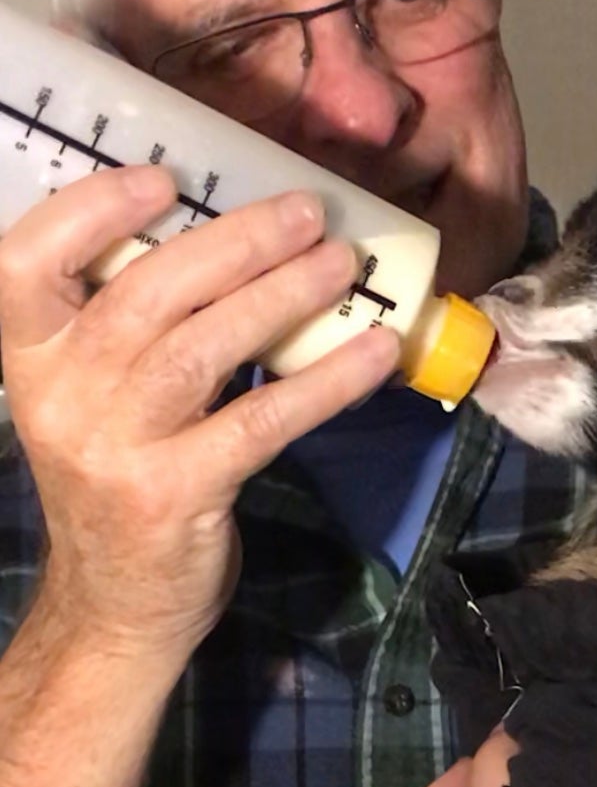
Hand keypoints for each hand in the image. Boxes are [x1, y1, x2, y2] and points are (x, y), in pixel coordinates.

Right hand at [0, 165, 397, 664]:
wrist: (114, 607)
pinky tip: (372, 352)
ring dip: (282, 295)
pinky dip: (324, 381)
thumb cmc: (117, 481)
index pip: (26, 262)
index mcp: (32, 360)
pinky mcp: (177, 493)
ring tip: (341, 262)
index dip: (90, 210)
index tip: (164, 178)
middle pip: (144, 293)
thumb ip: (127, 331)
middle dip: (233, 242)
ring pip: (204, 348)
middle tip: (306, 211)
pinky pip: (262, 420)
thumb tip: (235, 241)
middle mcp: (63, 398)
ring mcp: (117, 448)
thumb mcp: (91, 401)